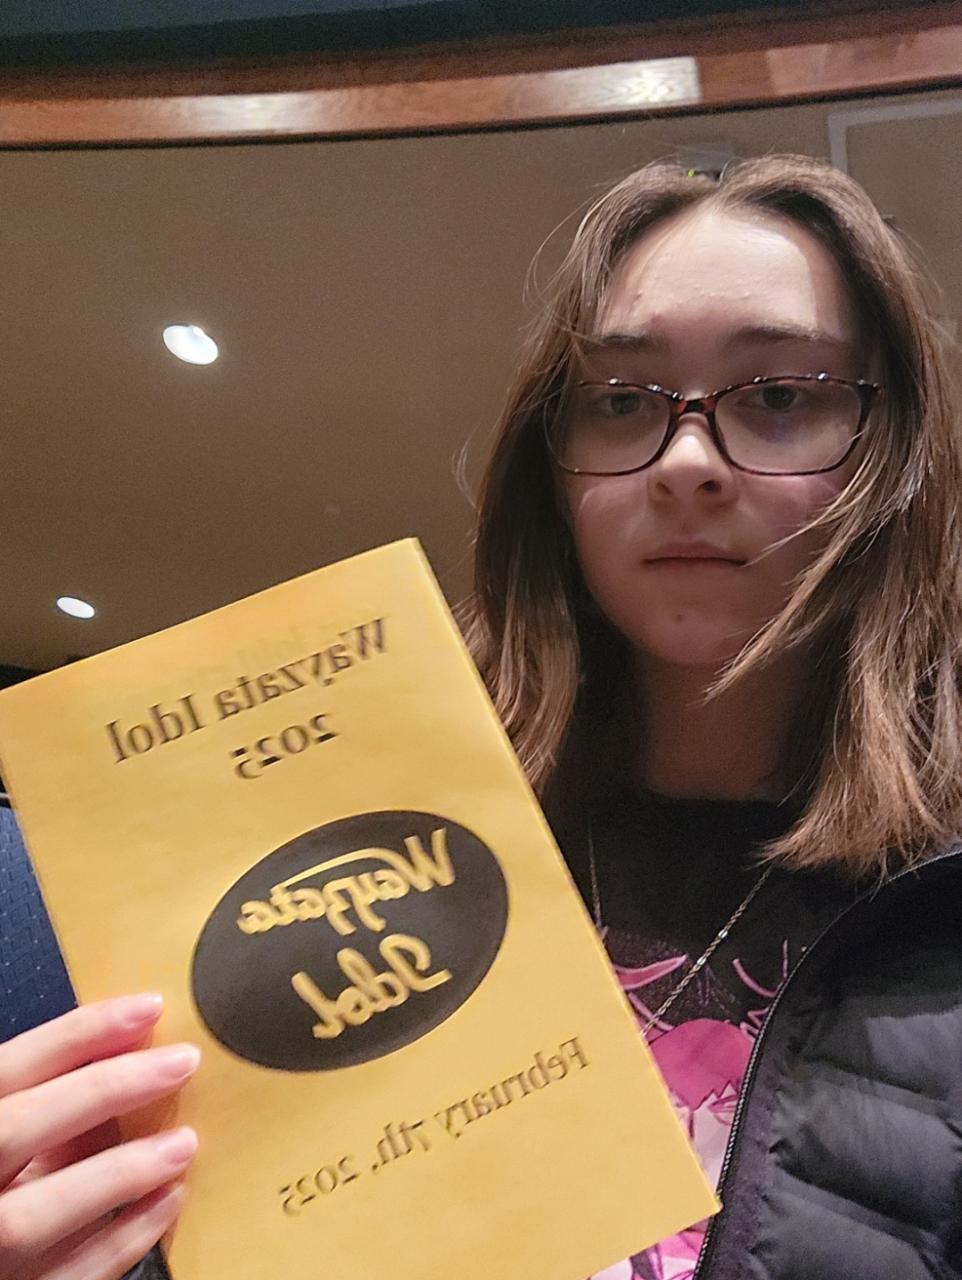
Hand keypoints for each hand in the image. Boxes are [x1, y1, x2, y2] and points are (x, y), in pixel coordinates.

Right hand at [0, 995, 199, 1279]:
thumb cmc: (8, 1165)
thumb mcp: (11, 1122)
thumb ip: (45, 1106)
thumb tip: (124, 1068)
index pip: (8, 1070)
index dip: (76, 1035)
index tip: (148, 1008)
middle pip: (19, 1129)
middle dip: (105, 1089)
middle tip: (183, 1062)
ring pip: (35, 1215)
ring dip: (118, 1174)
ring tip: (185, 1142)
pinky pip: (68, 1278)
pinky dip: (122, 1240)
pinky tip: (169, 1200)